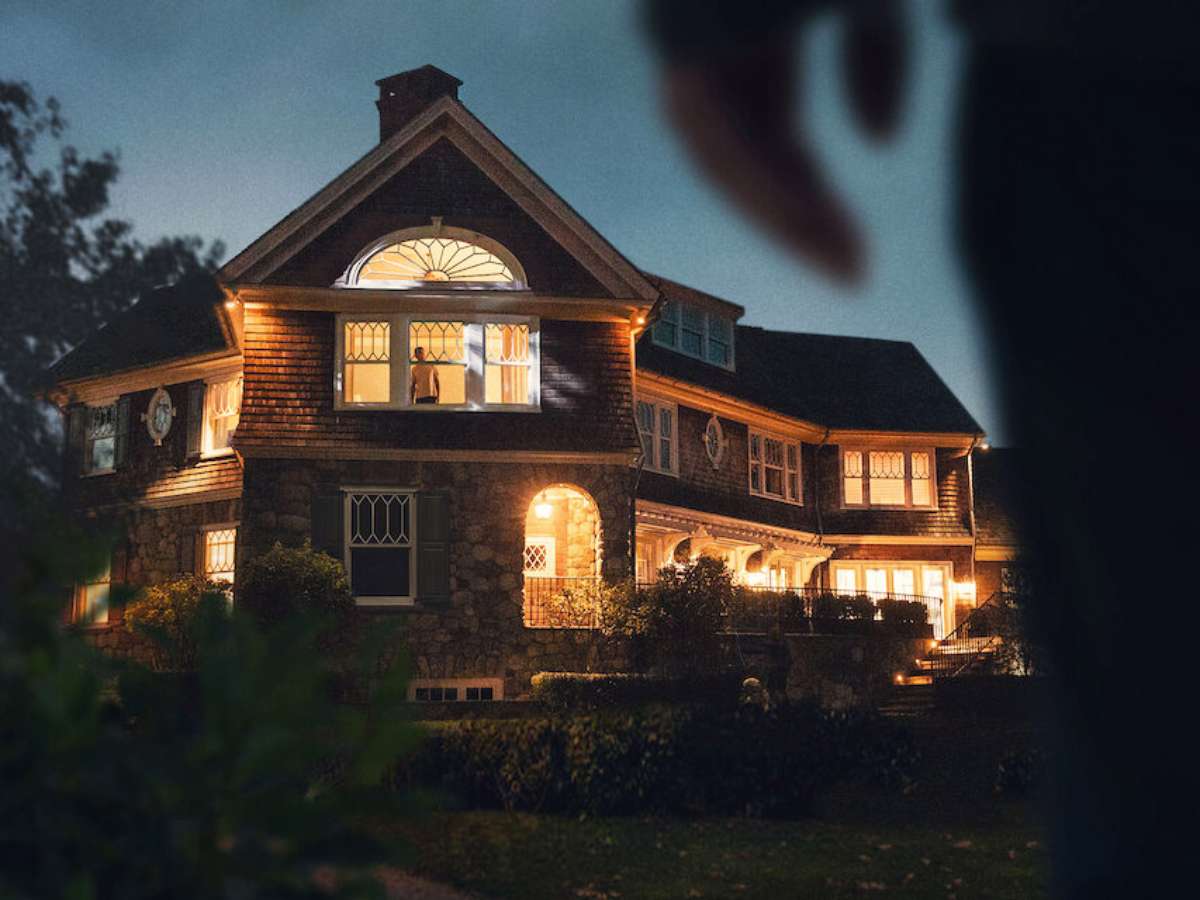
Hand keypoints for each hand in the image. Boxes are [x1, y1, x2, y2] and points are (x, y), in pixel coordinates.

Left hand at [659, 2, 907, 283]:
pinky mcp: (679, 60)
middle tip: (856, 274)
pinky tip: (802, 217)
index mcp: (749, 39)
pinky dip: (758, 183)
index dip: (815, 199)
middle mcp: (713, 56)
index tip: (858, 250)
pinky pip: (717, 141)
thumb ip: (879, 53)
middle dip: (804, 223)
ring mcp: (689, 56)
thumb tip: (878, 140)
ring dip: (784, 218)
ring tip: (840, 262)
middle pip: (753, 162)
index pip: (774, 142)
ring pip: (731, 164)